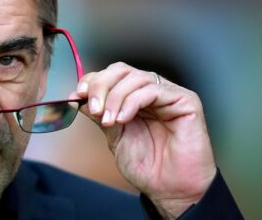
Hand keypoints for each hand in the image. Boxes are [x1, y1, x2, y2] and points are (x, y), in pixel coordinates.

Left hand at [76, 62, 215, 218]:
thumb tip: (77, 97)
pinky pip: (153, 90)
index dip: (92, 81)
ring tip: (109, 120)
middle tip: (94, 108)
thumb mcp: (114, 136)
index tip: (76, 95)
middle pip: (121, 70)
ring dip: (115, 97)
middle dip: (101, 85)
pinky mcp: (185, 101)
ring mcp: (168, 94)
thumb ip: (100, 115)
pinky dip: (132, 102)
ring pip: (135, 78)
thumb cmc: (148, 167)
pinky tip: (123, 119)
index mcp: (135, 98)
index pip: (111, 75)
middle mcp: (151, 92)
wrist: (171, 190)